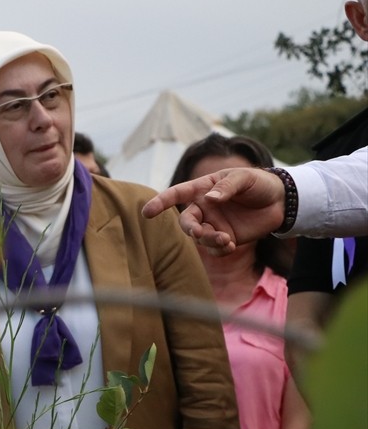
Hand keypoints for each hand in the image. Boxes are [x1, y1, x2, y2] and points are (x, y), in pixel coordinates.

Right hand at [141, 168, 286, 253]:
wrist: (281, 202)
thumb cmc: (259, 184)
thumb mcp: (245, 178)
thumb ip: (227, 187)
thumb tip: (210, 200)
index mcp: (203, 189)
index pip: (177, 194)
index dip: (161, 202)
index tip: (147, 212)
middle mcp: (204, 208)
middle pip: (186, 221)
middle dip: (190, 228)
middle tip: (199, 233)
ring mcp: (214, 224)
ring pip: (199, 237)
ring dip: (208, 240)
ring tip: (226, 240)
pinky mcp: (225, 238)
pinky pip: (214, 249)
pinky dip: (219, 249)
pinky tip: (231, 245)